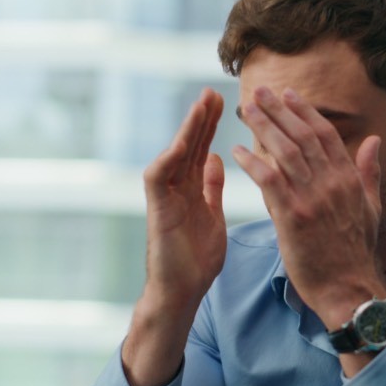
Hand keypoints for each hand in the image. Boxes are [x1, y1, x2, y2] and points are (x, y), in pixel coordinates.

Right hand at [123, 88, 226, 385]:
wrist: (181, 293)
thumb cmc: (196, 260)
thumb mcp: (213, 215)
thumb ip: (211, 187)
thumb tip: (216, 159)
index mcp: (192, 189)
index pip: (203, 148)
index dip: (213, 126)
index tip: (229, 102)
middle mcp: (176, 189)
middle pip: (190, 145)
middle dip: (202, 119)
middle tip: (214, 92)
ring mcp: (165, 198)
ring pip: (174, 155)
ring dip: (187, 130)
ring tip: (201, 106)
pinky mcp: (157, 211)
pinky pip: (158, 178)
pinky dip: (169, 159)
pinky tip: (183, 142)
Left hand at [232, 87, 385, 329]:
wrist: (349, 289)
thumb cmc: (356, 253)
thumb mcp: (371, 207)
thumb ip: (369, 172)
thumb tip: (374, 141)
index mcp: (349, 179)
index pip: (325, 135)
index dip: (305, 111)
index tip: (287, 95)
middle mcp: (332, 183)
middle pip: (302, 136)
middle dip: (279, 111)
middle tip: (259, 92)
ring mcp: (312, 199)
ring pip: (285, 152)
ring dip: (263, 128)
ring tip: (246, 110)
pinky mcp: (293, 217)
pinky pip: (269, 181)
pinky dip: (254, 163)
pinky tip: (238, 151)